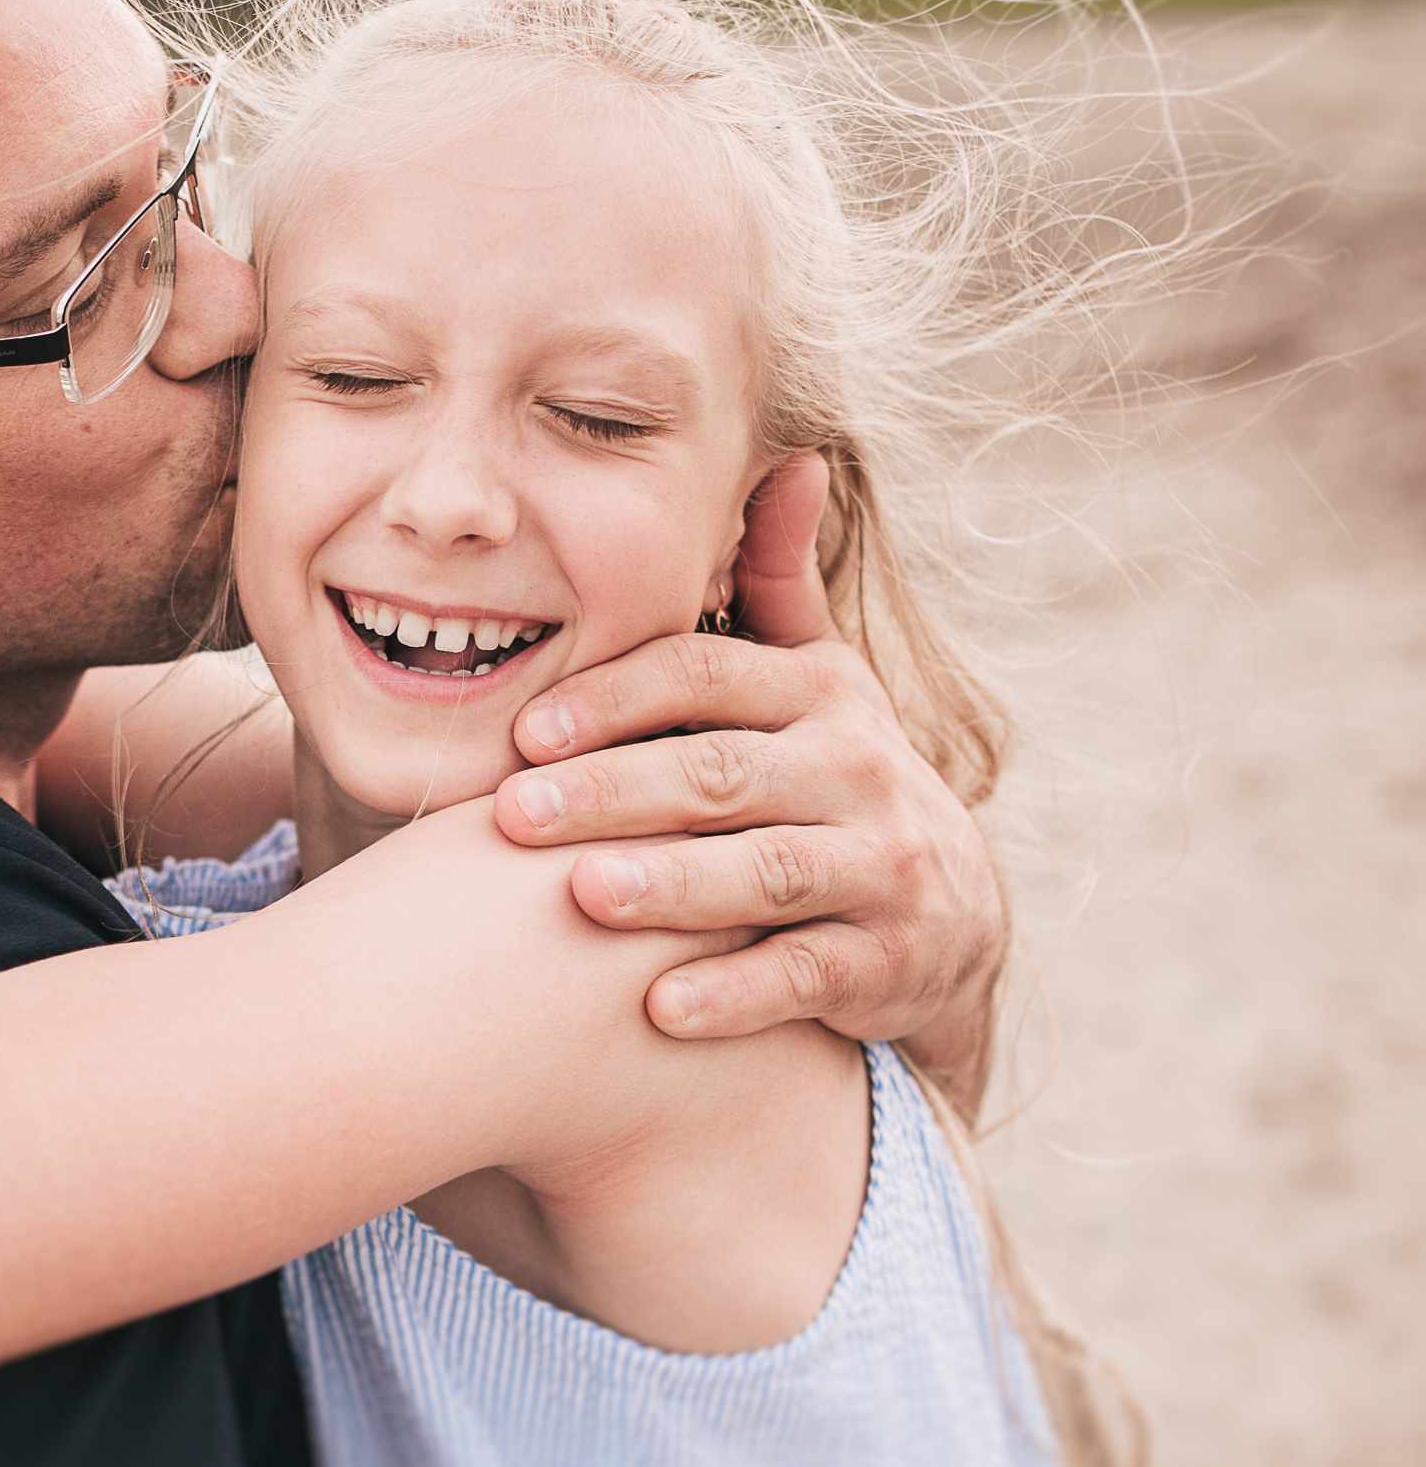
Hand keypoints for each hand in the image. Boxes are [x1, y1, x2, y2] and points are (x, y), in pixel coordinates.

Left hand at [492, 458, 1003, 1109]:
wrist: (951, 913)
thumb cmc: (835, 775)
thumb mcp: (817, 676)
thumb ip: (780, 579)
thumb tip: (790, 456)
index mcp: (816, 692)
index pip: (703, 675)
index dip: (614, 698)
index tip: (525, 729)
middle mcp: (855, 767)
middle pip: (717, 772)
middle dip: (611, 791)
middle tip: (514, 815)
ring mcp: (878, 864)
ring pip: (763, 870)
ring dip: (669, 884)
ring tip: (581, 898)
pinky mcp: (888, 958)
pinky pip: (806, 973)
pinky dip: (735, 992)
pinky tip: (658, 1010)